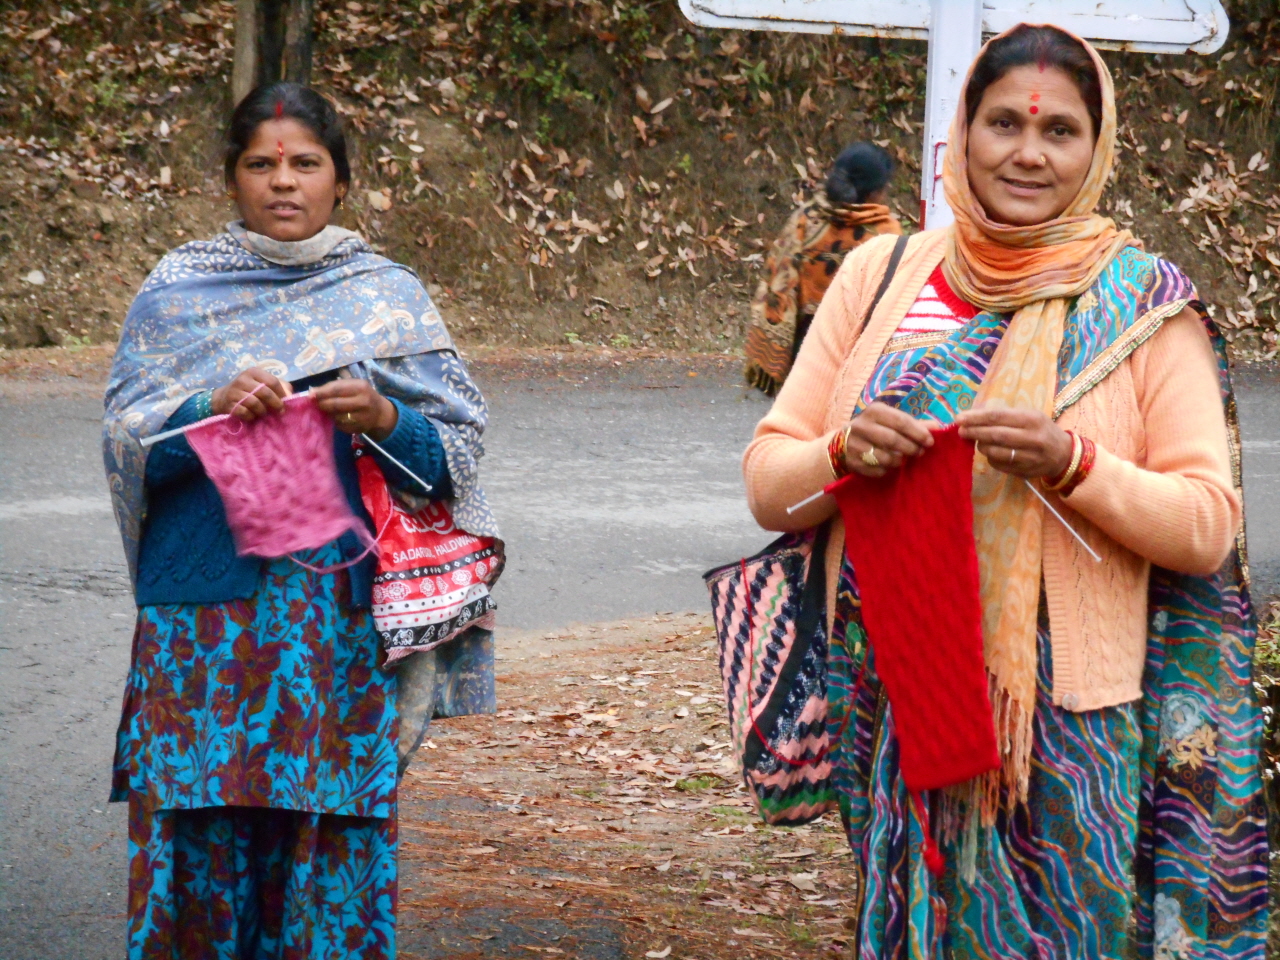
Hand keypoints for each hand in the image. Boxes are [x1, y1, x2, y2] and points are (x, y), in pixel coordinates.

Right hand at [211, 367, 291, 421]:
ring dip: (262, 411)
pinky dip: (251, 416)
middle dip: (275, 403)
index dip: (282, 393)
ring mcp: (234, 391)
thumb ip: (280, 386)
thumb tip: (291, 397)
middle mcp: (243, 379)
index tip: (286, 402)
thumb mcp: (263, 384)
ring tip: (263, 413)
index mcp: (254, 372)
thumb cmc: (249, 391)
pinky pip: (244, 412)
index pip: (272, 381)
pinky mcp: (229, 404)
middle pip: (264, 392)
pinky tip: (252, 416)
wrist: (223, 398)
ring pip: (254, 403)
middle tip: (280, 412)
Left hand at [312, 378, 398, 440]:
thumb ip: (335, 387)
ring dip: (328, 414)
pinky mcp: (359, 428)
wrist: (380, 413)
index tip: (310, 395)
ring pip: (337, 416)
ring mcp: (362, 417)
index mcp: (361, 387)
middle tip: (315, 404)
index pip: (336, 389)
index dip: (322, 392)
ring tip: (326, 410)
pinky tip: (337, 418)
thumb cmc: (362, 395)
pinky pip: (341, 426)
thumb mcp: (354, 385)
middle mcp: (363, 402)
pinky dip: (336, 422)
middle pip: (336, 404)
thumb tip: (312, 392)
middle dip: (322, 404)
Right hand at [842, 402, 936, 477]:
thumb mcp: (891, 421)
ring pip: (885, 458)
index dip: (918, 432)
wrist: (843, 443)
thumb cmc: (876, 429)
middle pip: (892, 439)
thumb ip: (914, 424)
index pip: (900, 421)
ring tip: (904, 459)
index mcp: (874, 411)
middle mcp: (861, 426)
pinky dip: (888, 470)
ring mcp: (854, 445)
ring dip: (900, 461)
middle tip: (920, 452)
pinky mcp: (852, 462)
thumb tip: (938, 428)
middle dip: (910, 448)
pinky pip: (877, 470)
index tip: (930, 442)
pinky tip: (890, 466)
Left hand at [956, 406, 1072, 478]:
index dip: (976, 418)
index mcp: (1031, 419)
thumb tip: (973, 416)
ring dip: (981, 446)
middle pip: (996, 435)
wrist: (1063, 454)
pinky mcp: (1025, 471)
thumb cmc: (1040, 430)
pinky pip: (999, 464)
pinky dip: (990, 458)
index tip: (959, 418)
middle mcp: (1032, 438)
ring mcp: (1029, 457)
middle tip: (961, 431)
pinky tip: (990, 452)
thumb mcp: (1028, 416)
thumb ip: (1004, 416)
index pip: (998, 417)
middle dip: (975, 432)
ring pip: (996, 452)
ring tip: (977, 441)